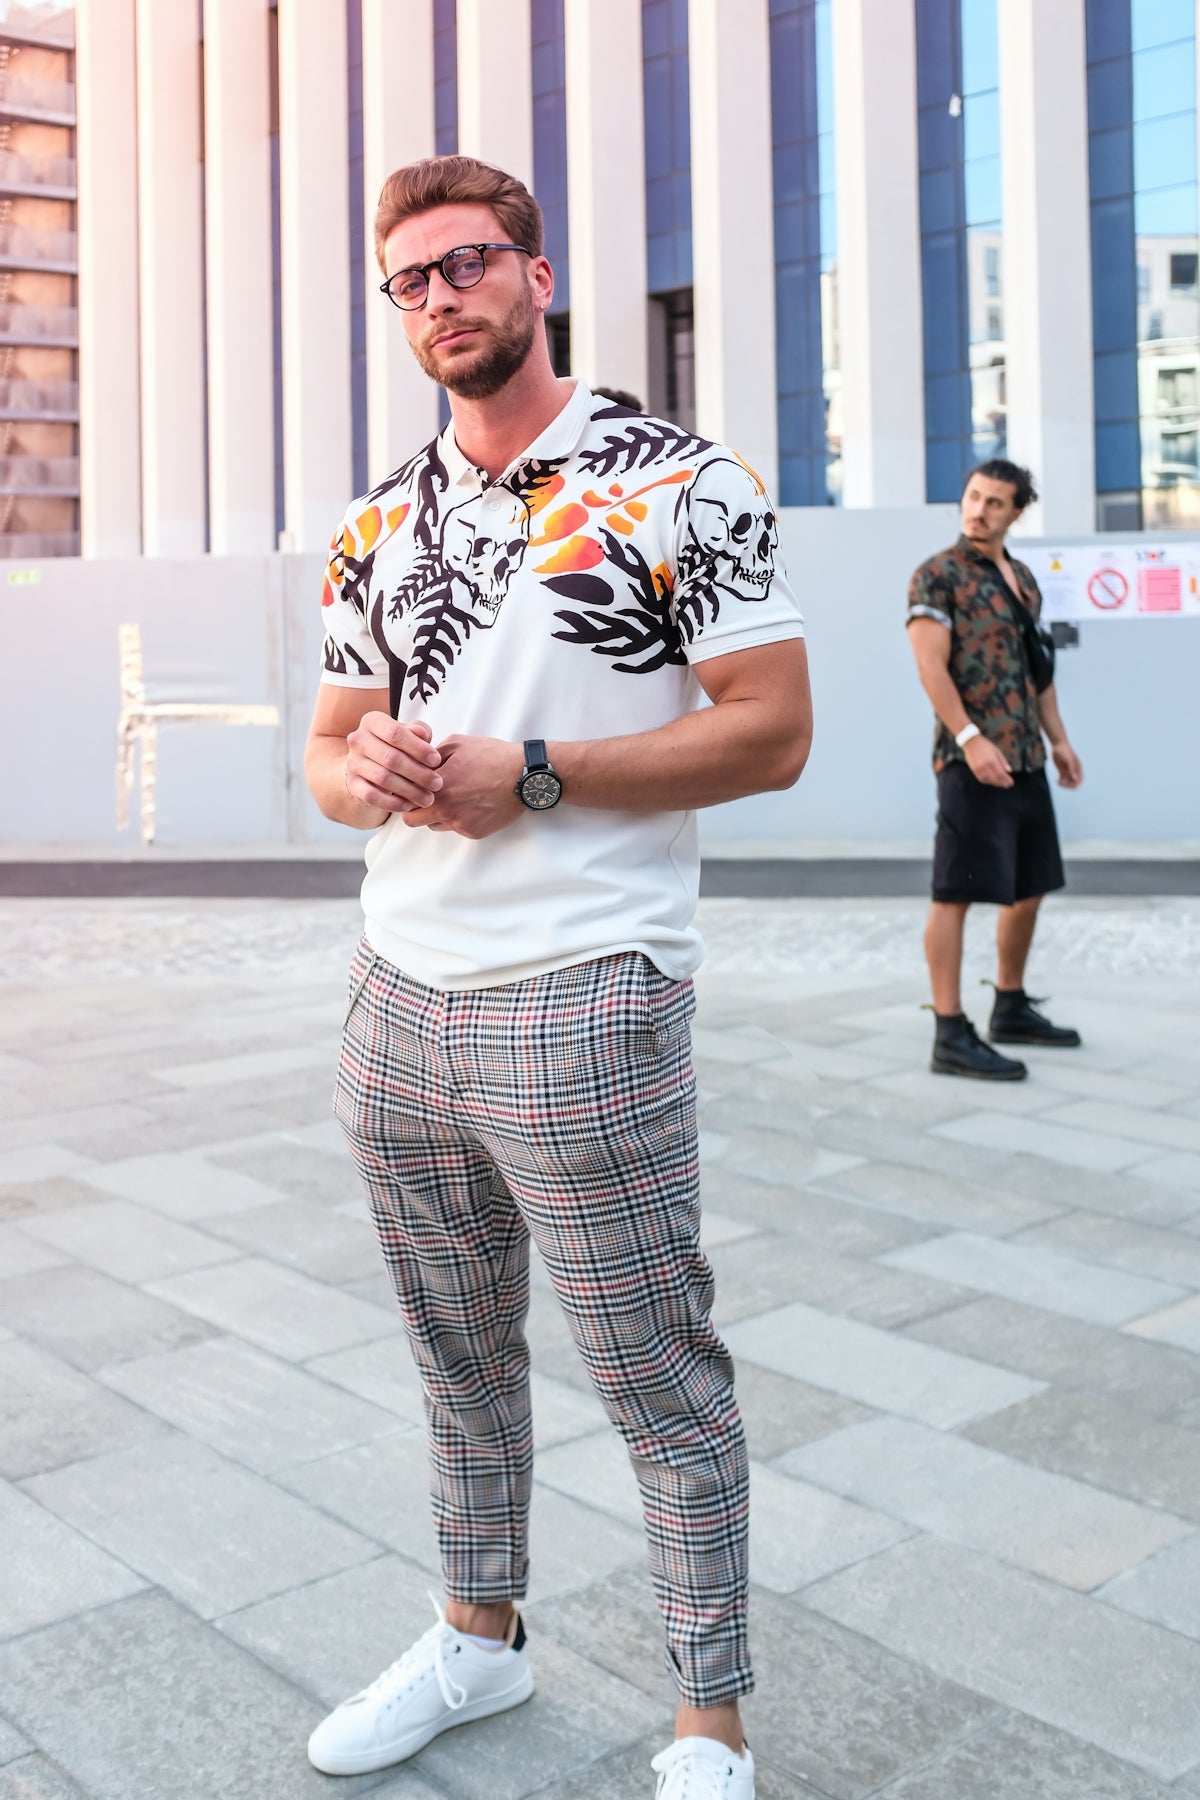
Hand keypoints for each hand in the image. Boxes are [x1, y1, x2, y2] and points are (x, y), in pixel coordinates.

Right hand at [344, 713, 442, 813]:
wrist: (370, 764)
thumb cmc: (396, 746)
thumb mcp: (410, 734)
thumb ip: (419, 731)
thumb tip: (421, 734)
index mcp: (372, 721)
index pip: (395, 733)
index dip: (418, 748)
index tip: (437, 761)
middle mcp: (358, 740)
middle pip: (391, 758)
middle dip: (419, 773)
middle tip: (437, 784)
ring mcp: (353, 762)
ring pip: (383, 778)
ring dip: (410, 791)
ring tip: (428, 798)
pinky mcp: (352, 783)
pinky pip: (371, 796)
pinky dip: (392, 803)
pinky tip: (408, 805)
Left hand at [402, 735, 524, 838]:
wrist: (523, 775)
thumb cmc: (492, 757)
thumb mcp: (456, 744)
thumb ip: (431, 757)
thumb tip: (419, 765)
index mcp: (437, 787)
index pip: (405, 800)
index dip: (406, 794)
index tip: (411, 790)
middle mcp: (445, 810)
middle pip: (413, 820)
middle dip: (416, 809)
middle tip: (427, 798)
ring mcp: (460, 823)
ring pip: (435, 825)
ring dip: (438, 814)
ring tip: (455, 798)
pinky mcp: (474, 832)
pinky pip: (456, 828)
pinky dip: (459, 818)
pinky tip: (472, 803)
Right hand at [963, 733, 1013, 787]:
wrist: (971, 742)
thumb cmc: (985, 745)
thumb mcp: (996, 751)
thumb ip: (1003, 761)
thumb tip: (1009, 770)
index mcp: (992, 760)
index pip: (1001, 773)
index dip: (1006, 779)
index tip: (1011, 782)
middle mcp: (985, 766)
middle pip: (995, 778)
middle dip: (1002, 783)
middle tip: (1008, 785)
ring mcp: (978, 768)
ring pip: (988, 780)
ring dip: (995, 783)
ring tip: (1001, 784)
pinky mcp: (974, 770)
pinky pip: (981, 779)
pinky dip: (988, 782)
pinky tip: (992, 782)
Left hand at [1052, 740, 1082, 787]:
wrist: (1058, 745)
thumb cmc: (1064, 751)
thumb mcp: (1068, 760)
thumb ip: (1072, 769)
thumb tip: (1075, 778)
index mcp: (1078, 768)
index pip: (1079, 781)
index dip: (1074, 784)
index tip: (1067, 783)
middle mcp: (1074, 771)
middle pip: (1073, 783)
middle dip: (1068, 785)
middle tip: (1061, 782)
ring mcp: (1068, 771)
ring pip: (1068, 782)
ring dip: (1064, 784)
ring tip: (1058, 782)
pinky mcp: (1062, 770)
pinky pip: (1063, 779)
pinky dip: (1060, 782)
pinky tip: (1057, 780)